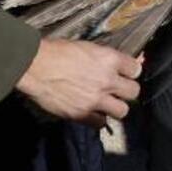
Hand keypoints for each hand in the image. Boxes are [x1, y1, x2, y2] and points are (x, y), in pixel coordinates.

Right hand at [14, 38, 143, 126]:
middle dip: (127, 91)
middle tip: (118, 90)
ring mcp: (96, 99)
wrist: (35, 66)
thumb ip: (105, 57)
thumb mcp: (86, 47)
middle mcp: (107, 80)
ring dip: (116, 107)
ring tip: (107, 104)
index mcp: (109, 59)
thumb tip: (119, 61)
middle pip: (133, 92)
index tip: (126, 73)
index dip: (131, 72)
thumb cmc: (56, 51)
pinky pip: (100, 123)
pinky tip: (92, 112)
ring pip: (122, 111)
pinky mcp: (82, 114)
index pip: (136, 69)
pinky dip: (98, 119)